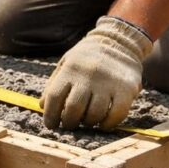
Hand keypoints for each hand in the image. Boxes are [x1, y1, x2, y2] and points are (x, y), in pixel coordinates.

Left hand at [39, 16, 152, 130]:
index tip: (51, 124)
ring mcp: (108, 83)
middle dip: (69, 122)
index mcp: (70, 69)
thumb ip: (53, 84)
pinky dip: (107, 124)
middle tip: (69, 125)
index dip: (50, 115)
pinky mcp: (126, 90)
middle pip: (73, 109)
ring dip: (88, 123)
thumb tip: (42, 106)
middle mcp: (89, 76)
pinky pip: (116, 115)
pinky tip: (102, 124)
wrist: (119, 42)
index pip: (54, 97)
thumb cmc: (87, 58)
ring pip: (94, 114)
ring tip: (86, 121)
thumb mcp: (66, 63)